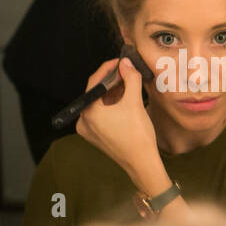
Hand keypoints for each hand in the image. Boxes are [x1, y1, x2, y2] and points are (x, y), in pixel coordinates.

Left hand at [75, 57, 161, 187]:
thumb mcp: (135, 102)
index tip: (120, 62)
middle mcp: (83, 121)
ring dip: (112, 93)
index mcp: (89, 112)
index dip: (108, 68)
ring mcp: (88, 131)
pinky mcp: (95, 136)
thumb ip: (130, 79)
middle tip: (126, 72)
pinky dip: (111, 106)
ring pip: (98, 104)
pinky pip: (100, 115)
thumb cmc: (138, 135)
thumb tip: (127, 63)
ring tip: (127, 85)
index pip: (95, 82)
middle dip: (111, 81)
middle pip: (95, 93)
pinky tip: (124, 101)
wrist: (142, 164)